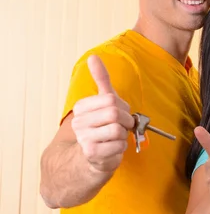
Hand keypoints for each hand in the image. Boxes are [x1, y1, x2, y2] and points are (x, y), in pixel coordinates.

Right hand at [71, 55, 134, 173]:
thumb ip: (101, 79)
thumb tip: (93, 56)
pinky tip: (113, 148)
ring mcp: (84, 138)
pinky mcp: (92, 153)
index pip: (111, 99)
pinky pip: (119, 145)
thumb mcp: (103, 101)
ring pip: (118, 130)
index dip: (122, 107)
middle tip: (123, 127)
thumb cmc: (102, 127)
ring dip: (124, 135)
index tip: (120, 114)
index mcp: (81, 107)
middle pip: (115, 114)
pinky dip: (122, 147)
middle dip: (126, 121)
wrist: (92, 157)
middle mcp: (79, 122)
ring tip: (116, 138)